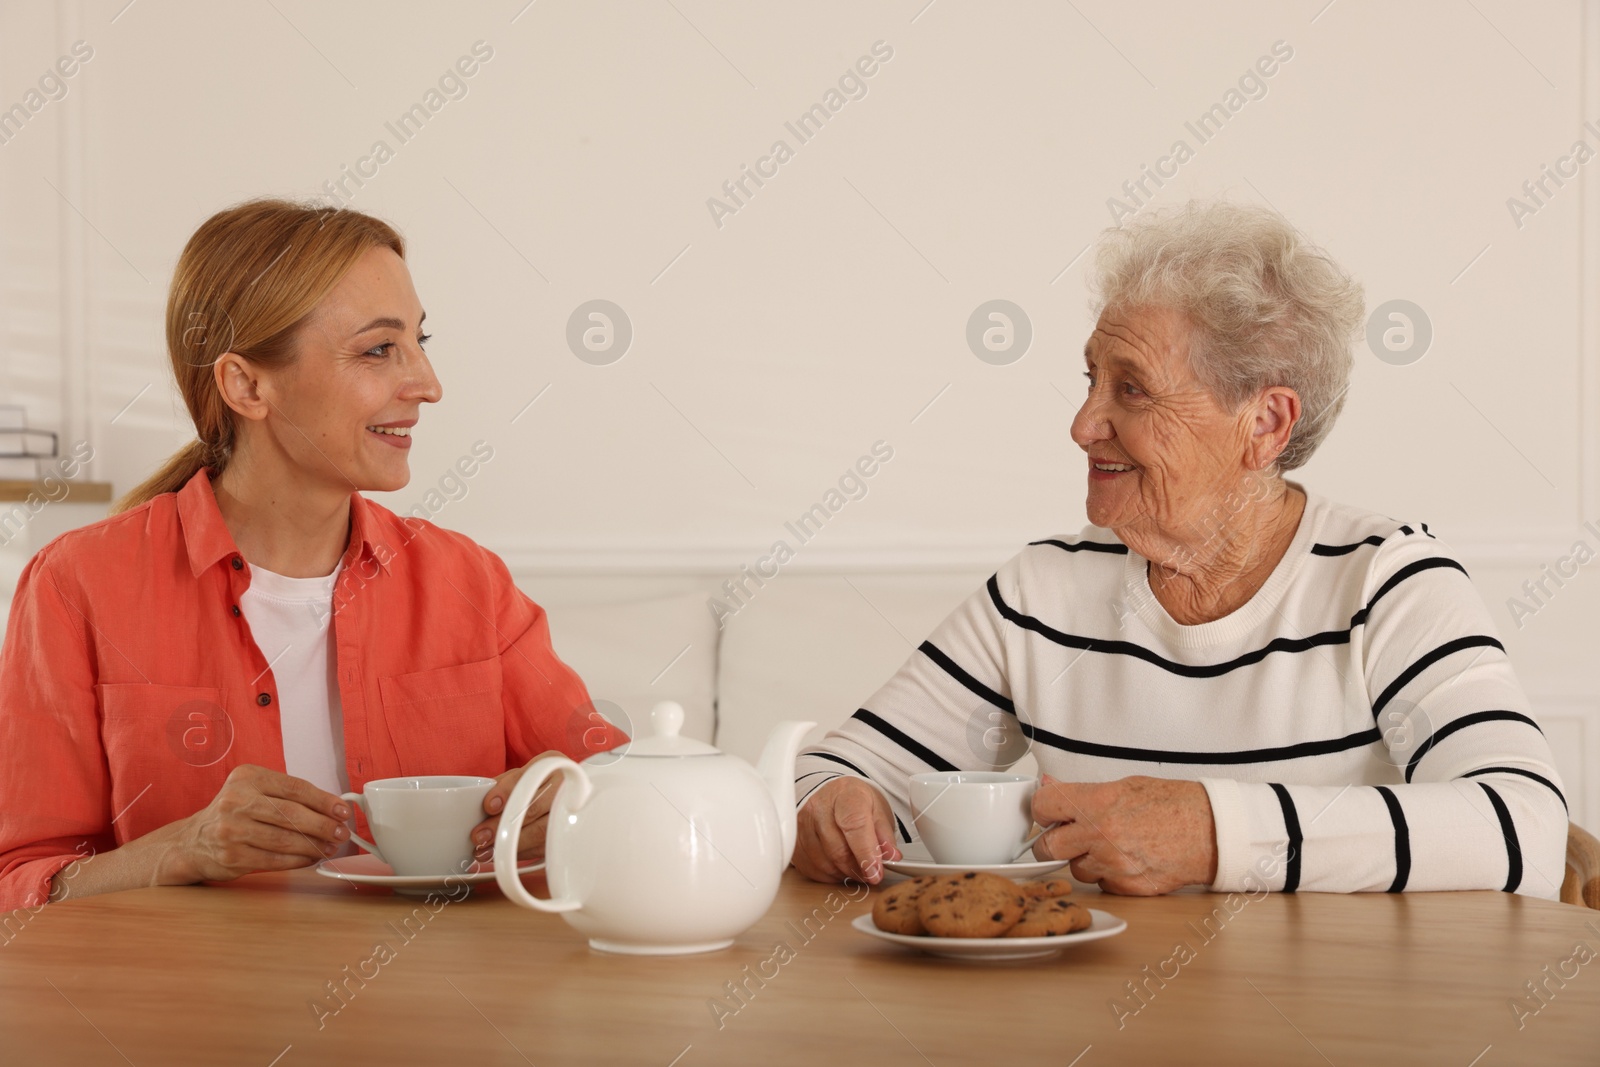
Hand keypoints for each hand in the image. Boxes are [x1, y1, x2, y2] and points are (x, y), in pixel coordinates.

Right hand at [158, 764, 349, 883]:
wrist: (193, 841)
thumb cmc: (234, 813)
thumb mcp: (253, 791)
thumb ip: (287, 795)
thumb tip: (332, 809)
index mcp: (247, 777)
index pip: (295, 788)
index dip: (324, 801)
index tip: (343, 811)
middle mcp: (236, 800)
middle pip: (292, 814)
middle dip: (323, 825)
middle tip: (342, 833)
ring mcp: (231, 829)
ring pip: (285, 839)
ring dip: (314, 846)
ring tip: (330, 847)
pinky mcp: (231, 856)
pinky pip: (275, 859)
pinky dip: (298, 860)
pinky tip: (311, 858)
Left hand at [472, 752, 563, 862]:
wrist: (568, 796)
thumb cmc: (541, 785)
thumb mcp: (523, 775)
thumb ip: (502, 784)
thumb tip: (476, 802)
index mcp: (552, 764)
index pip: (529, 776)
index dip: (507, 792)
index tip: (489, 806)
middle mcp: (566, 786)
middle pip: (534, 808)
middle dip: (503, 824)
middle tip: (480, 835)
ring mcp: (571, 812)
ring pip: (540, 832)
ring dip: (509, 844)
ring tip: (486, 850)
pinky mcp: (568, 836)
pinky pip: (543, 848)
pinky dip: (521, 853)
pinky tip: (504, 855)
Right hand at [792, 776, 900, 884]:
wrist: (832, 796)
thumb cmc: (856, 803)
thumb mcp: (878, 811)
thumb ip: (885, 835)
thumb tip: (892, 857)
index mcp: (845, 794)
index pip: (854, 825)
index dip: (866, 853)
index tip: (876, 872)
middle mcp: (819, 807)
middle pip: (838, 850)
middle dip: (858, 869)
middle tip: (870, 874)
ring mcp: (802, 824)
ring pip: (825, 863)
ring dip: (844, 873)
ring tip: (855, 866)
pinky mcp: (794, 842)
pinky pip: (812, 869)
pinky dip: (829, 875)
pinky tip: (839, 867)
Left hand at [1030, 775, 1217, 894]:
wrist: (1212, 832)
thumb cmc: (1174, 804)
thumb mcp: (1125, 785)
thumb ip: (1082, 791)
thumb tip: (1049, 784)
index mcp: (1097, 803)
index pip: (1042, 806)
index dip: (1042, 808)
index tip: (1048, 810)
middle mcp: (1100, 835)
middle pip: (1047, 847)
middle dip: (1051, 842)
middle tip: (1066, 835)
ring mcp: (1112, 865)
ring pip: (1074, 869)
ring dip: (1083, 859)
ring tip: (1109, 845)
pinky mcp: (1125, 887)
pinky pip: (1100, 884)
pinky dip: (1106, 875)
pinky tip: (1126, 860)